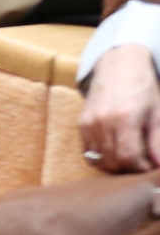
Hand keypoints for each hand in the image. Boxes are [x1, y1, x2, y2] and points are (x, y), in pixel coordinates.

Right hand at [81, 45, 159, 172]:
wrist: (118, 66)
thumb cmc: (142, 89)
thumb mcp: (157, 114)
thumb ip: (157, 142)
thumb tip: (158, 166)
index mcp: (124, 119)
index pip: (128, 158)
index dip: (140, 168)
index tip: (149, 166)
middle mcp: (103, 121)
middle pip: (112, 161)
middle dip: (129, 168)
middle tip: (141, 163)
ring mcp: (89, 122)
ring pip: (99, 159)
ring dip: (115, 164)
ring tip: (128, 157)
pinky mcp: (81, 123)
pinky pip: (88, 151)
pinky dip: (101, 156)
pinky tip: (114, 149)